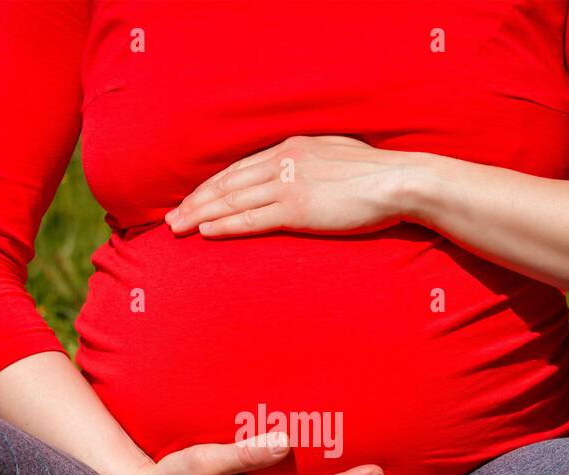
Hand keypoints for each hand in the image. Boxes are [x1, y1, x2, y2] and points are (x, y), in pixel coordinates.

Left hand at [165, 135, 416, 237]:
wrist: (398, 181)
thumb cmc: (375, 174)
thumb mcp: (336, 156)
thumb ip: (311, 163)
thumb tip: (302, 176)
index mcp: (292, 148)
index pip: (239, 168)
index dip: (212, 186)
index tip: (192, 199)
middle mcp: (283, 162)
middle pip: (228, 183)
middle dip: (196, 201)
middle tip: (170, 218)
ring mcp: (289, 185)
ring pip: (233, 201)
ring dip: (200, 214)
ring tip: (176, 228)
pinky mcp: (297, 209)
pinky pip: (252, 219)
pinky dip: (225, 225)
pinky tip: (205, 231)